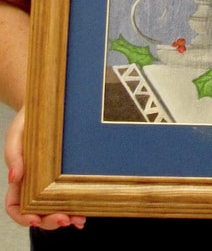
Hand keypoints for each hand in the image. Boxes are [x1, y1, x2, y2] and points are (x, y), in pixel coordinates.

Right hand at [4, 106, 85, 230]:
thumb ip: (13, 154)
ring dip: (66, 216)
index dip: (23, 217)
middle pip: (38, 212)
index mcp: (19, 177)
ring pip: (55, 207)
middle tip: (65, 219)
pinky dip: (77, 205)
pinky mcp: (67, 173)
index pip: (15, 206)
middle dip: (50, 220)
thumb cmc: (29, 119)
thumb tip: (14, 177)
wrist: (50, 102)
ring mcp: (52, 181)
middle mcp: (35, 184)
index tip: (35, 219)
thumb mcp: (17, 132)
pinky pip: (70, 194)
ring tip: (79, 219)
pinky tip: (85, 212)